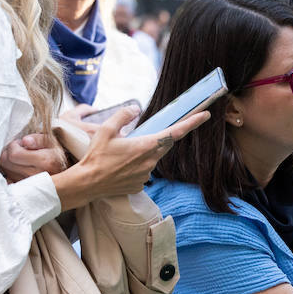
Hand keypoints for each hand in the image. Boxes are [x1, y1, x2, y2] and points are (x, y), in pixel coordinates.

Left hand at [0, 132, 66, 181]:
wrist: (66, 174)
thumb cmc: (57, 156)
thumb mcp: (52, 142)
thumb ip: (38, 139)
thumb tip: (25, 141)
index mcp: (45, 161)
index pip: (14, 155)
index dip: (13, 146)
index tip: (18, 143)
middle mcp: (38, 175)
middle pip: (7, 163)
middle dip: (8, 153)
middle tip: (17, 149)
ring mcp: (31, 185)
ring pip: (6, 172)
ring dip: (8, 163)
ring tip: (19, 158)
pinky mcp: (27, 191)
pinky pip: (9, 180)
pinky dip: (10, 173)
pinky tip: (18, 168)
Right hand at [56, 106, 209, 207]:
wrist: (87, 184)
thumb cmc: (95, 156)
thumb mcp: (105, 130)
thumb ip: (123, 116)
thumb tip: (136, 108)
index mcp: (146, 146)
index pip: (175, 132)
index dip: (192, 122)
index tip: (205, 114)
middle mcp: (150, 161)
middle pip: (164, 144)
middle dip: (159, 137)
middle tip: (145, 135)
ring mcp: (146, 174)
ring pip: (152, 157)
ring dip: (144, 152)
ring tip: (121, 153)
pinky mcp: (140, 184)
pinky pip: (144, 170)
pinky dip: (136, 165)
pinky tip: (120, 165)